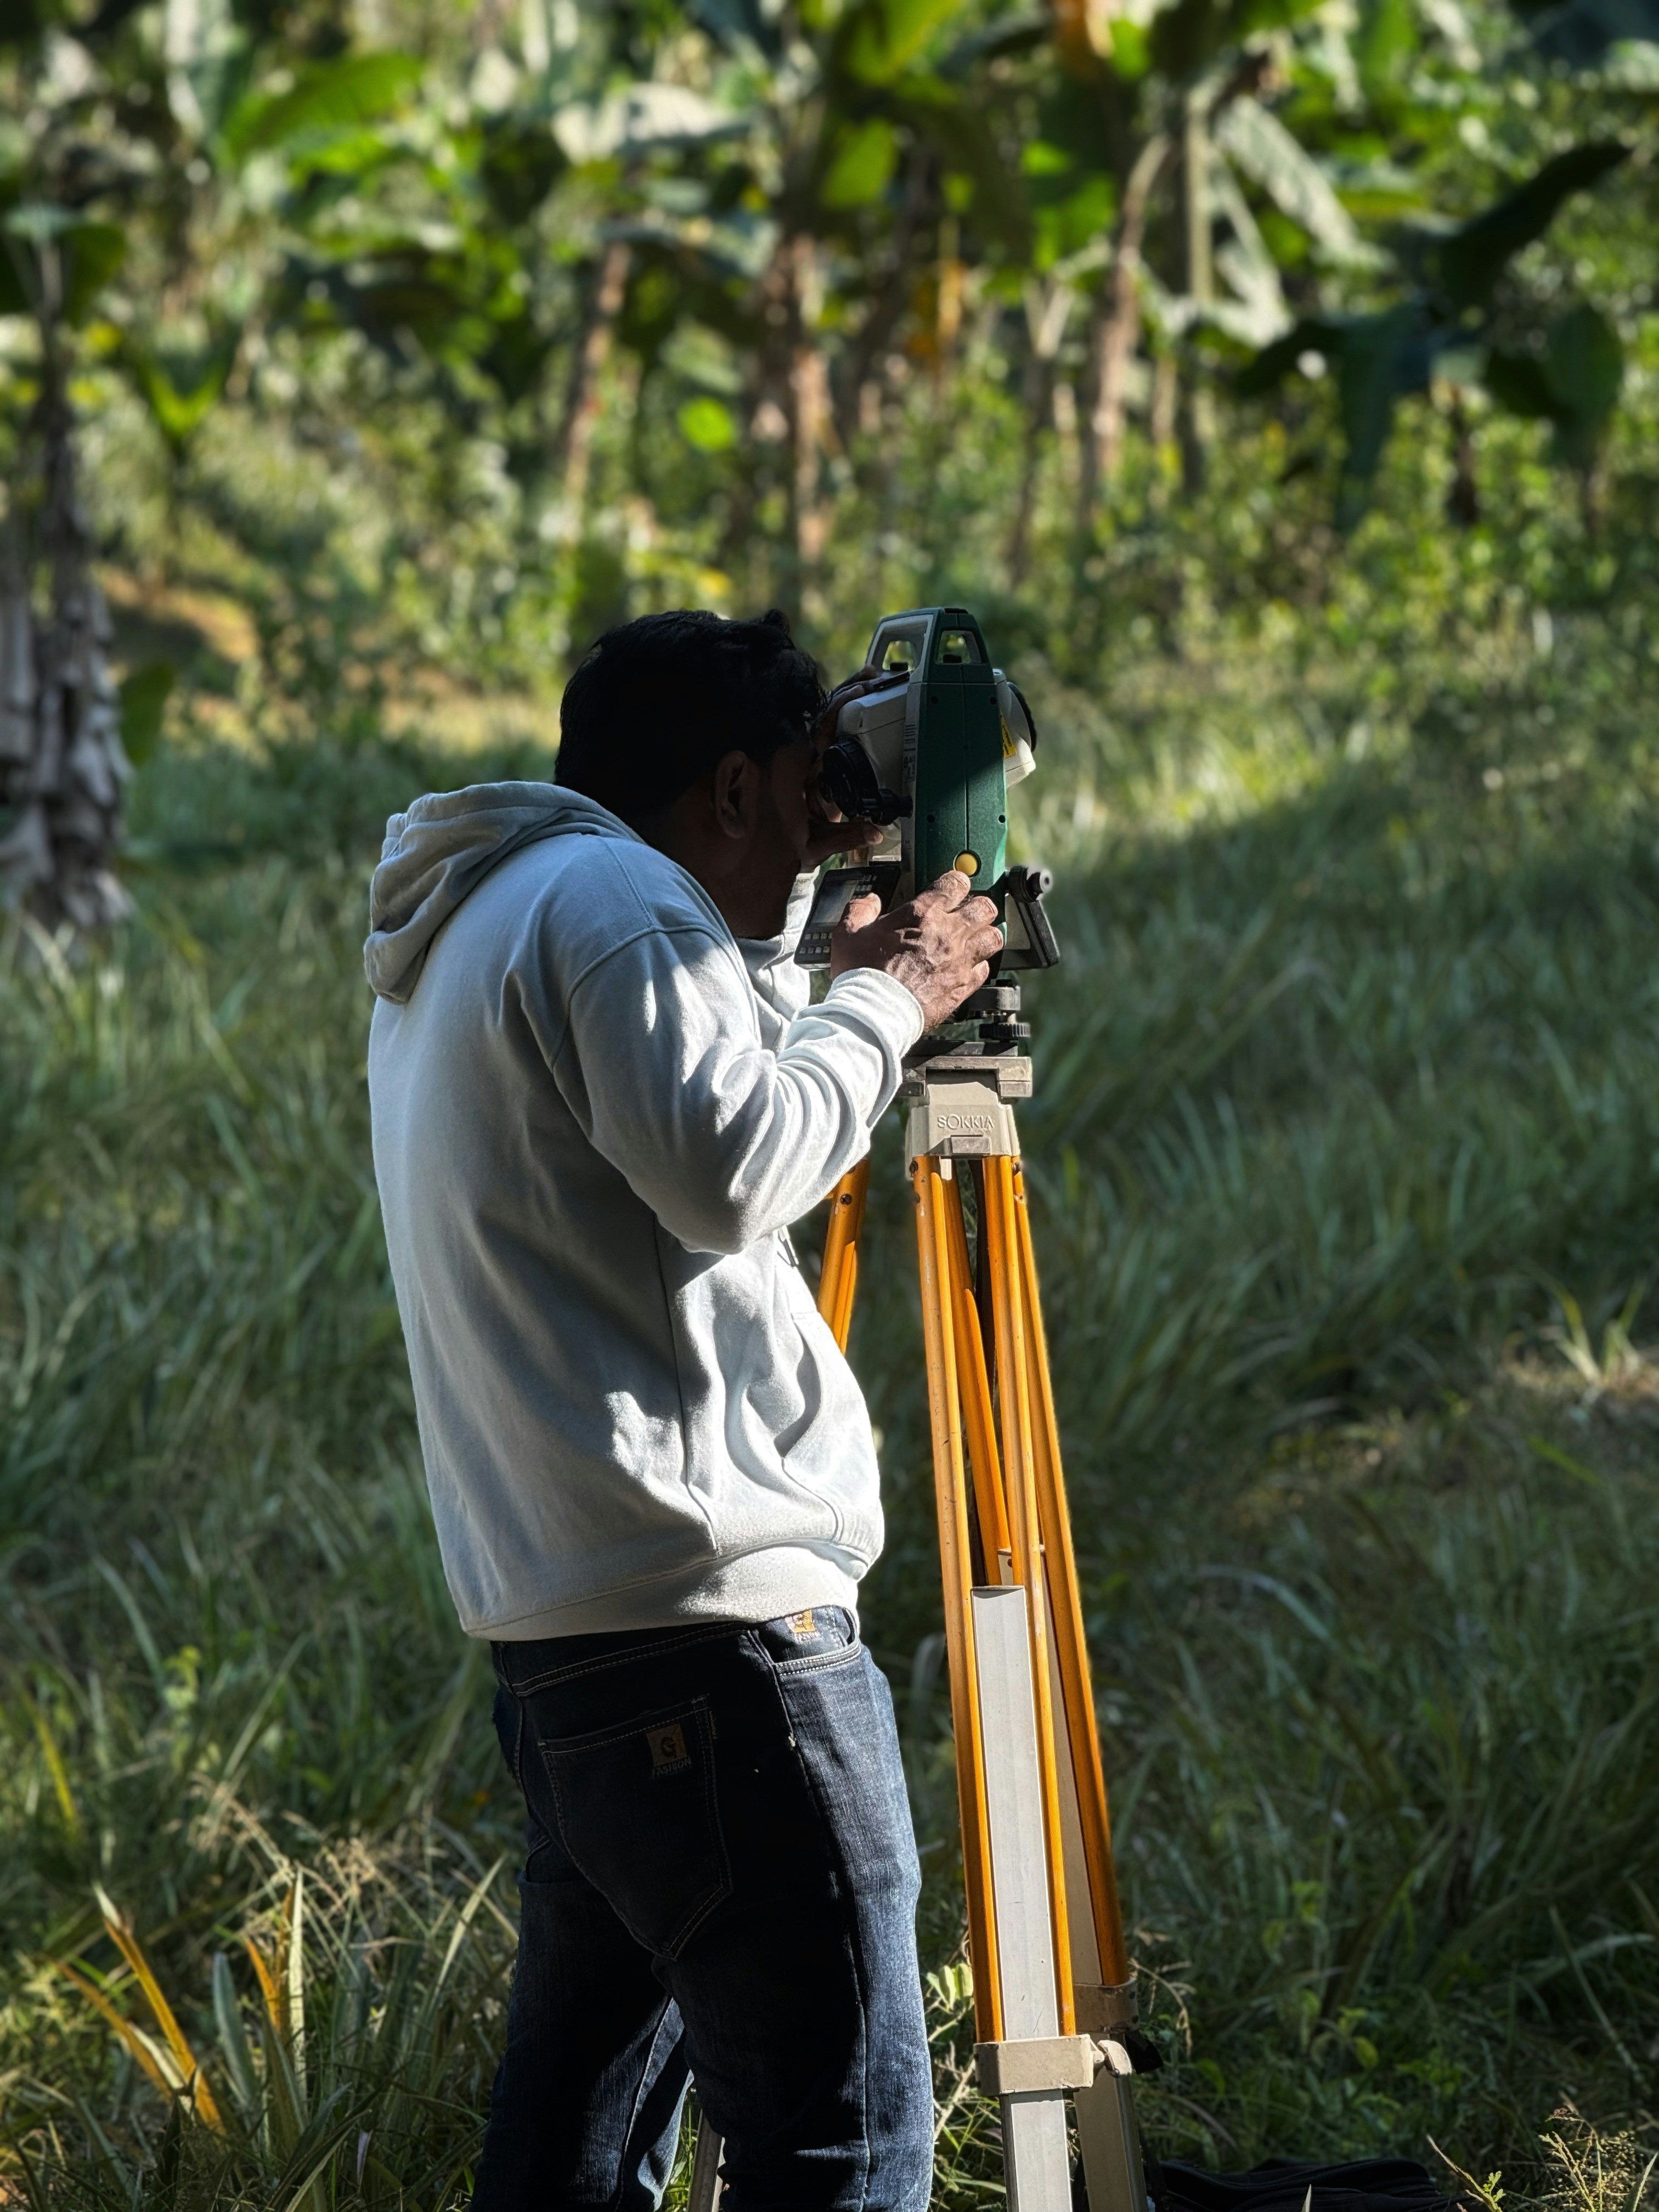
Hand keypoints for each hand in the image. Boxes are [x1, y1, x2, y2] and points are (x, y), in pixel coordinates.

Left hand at [803, 662, 886, 868]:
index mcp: (805, 773)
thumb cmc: (790, 847)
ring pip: (828, 721)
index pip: (822, 731)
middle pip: (826, 717)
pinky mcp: (821, 766)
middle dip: (848, 693)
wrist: (775, 854)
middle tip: (872, 676)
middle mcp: (808, 761)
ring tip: (871, 678)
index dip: (840, 708)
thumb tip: (875, 831)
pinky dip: (846, 712)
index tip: (859, 691)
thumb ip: (845, 837)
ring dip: (848, 698)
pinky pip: (831, 732)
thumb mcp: (816, 845)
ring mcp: (814, 761)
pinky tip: (864, 697)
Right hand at [829, 870, 1002, 1031]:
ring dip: (986, 935)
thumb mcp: (848, 933)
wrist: (874, 1013)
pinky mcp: (963, 986)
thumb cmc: (862, 974)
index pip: (955, 883)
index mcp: (922, 914)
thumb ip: (860, 910)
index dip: (956, 881)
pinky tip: (969, 968)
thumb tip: (869, 901)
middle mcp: (947, 933)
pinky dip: (979, 967)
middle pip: (984, 907)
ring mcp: (959, 960)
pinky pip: (984, 970)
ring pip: (993, 937)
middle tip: (970, 911)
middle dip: (979, 907)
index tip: (953, 886)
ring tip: (976, 938)